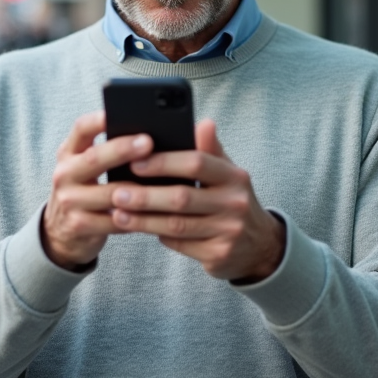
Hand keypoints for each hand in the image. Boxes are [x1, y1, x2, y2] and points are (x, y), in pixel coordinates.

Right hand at [42, 111, 153, 269]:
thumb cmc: (84, 192)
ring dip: (138, 189)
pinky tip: (156, 212)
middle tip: (148, 141)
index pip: (81, 128)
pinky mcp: (78, 225)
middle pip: (94, 158)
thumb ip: (106, 153)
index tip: (117, 112)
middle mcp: (64, 174)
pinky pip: (114, 221)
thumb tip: (150, 138)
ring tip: (164, 181)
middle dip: (122, 149)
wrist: (61, 233)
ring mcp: (69, 201)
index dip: (99, 120)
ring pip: (109, 193)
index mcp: (69, 153)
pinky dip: (137, 217)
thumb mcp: (85, 169)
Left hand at [109, 119, 283, 281]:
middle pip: (182, 198)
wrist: (261, 246)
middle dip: (146, 195)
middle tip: (117, 192)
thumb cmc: (232, 201)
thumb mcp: (228, 174)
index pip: (197, 163)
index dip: (164, 162)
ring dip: (143, 219)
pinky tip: (141, 228)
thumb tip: (203, 122)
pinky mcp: (218, 255)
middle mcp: (235, 203)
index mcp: (234, 176)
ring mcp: (228, 232)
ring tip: (118, 213)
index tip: (135, 162)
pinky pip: (180, 244)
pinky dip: (158, 235)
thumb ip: (211, 150)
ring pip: (176, 225)